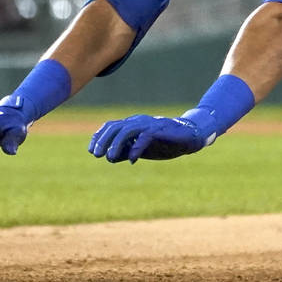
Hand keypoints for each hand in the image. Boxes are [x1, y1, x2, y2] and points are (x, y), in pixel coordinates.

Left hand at [88, 111, 217, 163]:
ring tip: (110, 158)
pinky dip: (136, 148)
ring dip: (116, 144)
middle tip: (97, 155)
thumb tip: (110, 157)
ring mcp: (150, 124)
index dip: (99, 137)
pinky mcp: (160, 130)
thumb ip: (126, 151)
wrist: (190, 137)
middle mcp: (139, 121)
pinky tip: (132, 160)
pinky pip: (145, 136)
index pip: (111, 126)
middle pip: (115, 126)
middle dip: (103, 140)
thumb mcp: (141, 149)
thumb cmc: (164, 142)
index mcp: (133, 124)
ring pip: (127, 129)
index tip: (91, 151)